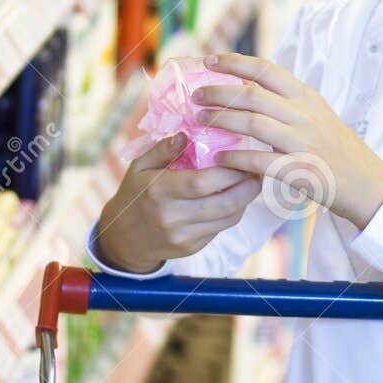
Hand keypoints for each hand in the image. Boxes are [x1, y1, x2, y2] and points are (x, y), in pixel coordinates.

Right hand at [96, 134, 261, 273]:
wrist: (124, 239)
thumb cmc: (135, 194)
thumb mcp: (139, 166)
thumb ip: (162, 149)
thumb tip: (186, 134)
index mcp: (158, 191)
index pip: (202, 182)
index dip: (229, 171)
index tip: (243, 157)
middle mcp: (171, 216)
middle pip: (223, 203)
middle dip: (247, 186)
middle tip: (257, 169)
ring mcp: (182, 236)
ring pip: (228, 218)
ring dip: (245, 200)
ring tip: (252, 181)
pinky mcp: (191, 248)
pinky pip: (220, 228)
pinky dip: (233, 212)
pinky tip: (236, 197)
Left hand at [192, 52, 382, 230]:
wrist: (367, 182)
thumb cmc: (338, 149)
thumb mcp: (318, 114)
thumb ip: (289, 101)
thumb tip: (250, 87)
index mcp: (306, 96)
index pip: (266, 69)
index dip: (234, 62)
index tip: (209, 60)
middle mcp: (304, 114)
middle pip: (252, 94)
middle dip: (218, 92)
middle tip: (195, 96)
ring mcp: (302, 141)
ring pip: (252, 123)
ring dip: (221, 121)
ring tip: (200, 121)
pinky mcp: (299, 169)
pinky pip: (259, 160)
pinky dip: (235, 159)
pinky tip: (219, 159)